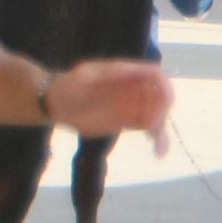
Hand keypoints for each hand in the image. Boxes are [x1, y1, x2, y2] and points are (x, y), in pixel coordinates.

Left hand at [44, 59, 176, 154]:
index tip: (164, 102)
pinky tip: (158, 151)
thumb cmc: (68, 86)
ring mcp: (132, 106)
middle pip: (161, 96)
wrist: (57, 103)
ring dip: (162, 129)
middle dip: (162, 111)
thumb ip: (107, 73)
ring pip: (157, 115)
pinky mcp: (127, 121)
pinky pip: (148, 128)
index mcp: (126, 74)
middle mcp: (134, 89)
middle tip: (151, 127)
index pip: (156, 75)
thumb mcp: (85, 76)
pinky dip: (157, 138)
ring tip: (158, 148)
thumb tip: (130, 70)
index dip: (164, 86)